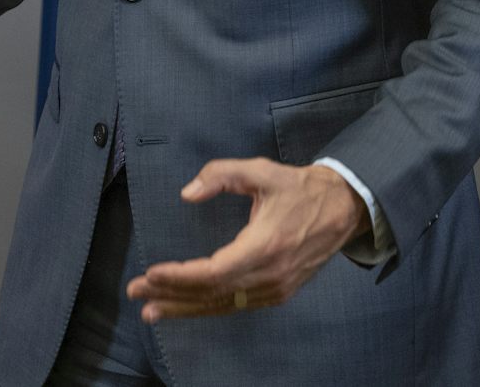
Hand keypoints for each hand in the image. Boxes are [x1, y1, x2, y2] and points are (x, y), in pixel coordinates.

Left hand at [125, 159, 365, 321]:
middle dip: (171, 294)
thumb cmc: (298, 188)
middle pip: (212, 293)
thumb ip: (221, 174)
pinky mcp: (278, 293)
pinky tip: (184, 307)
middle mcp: (270, 275)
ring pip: (222, 304)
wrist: (343, 209)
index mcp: (265, 246)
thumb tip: (186, 193)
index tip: (151, 272)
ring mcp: (276, 289)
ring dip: (184, 308)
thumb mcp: (260, 170)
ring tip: (150, 309)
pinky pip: (236, 304)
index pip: (214, 271)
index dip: (180, 276)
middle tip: (136, 293)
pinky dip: (207, 307)